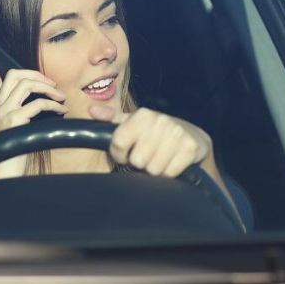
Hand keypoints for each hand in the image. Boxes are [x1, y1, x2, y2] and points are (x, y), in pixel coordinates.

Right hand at [0, 46, 67, 178]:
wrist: (4, 173)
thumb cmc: (13, 154)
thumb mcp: (14, 129)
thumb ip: (20, 113)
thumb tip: (38, 101)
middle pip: (15, 75)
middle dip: (37, 74)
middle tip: (52, 84)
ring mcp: (4, 112)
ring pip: (27, 84)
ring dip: (48, 88)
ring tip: (61, 97)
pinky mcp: (15, 120)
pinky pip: (38, 104)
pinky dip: (54, 105)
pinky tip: (62, 111)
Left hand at [88, 106, 211, 177]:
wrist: (192, 136)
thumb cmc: (154, 132)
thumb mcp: (133, 123)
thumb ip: (111, 118)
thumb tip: (91, 110)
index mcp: (143, 115)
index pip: (118, 143)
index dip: (119, 154)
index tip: (124, 154)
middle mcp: (161, 121)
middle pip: (136, 160)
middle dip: (139, 163)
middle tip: (146, 156)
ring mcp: (177, 134)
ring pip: (153, 169)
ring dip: (154, 169)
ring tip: (158, 159)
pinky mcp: (191, 148)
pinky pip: (169, 173)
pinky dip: (168, 173)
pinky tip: (170, 162)